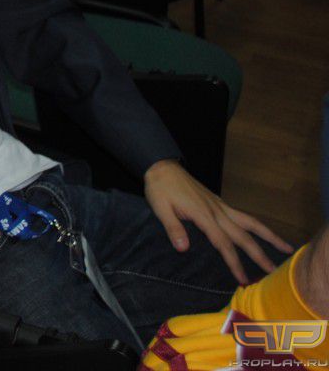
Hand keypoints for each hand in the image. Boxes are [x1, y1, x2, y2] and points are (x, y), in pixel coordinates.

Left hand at [144, 159, 293, 283]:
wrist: (162, 167)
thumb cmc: (160, 189)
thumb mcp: (161, 208)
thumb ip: (173, 228)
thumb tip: (183, 248)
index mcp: (203, 215)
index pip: (223, 243)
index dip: (234, 262)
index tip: (244, 279)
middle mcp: (217, 211)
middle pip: (243, 235)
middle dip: (259, 254)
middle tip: (274, 271)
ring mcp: (220, 205)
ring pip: (249, 222)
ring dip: (268, 235)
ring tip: (286, 247)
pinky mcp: (218, 202)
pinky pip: (242, 215)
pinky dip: (255, 226)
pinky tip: (261, 233)